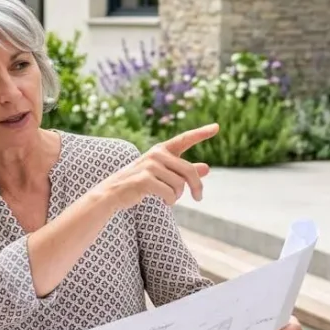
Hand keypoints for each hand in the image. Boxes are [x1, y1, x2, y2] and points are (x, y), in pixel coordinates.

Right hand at [98, 124, 218, 210]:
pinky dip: (170, 201)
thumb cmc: (139, 183)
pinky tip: (164, 202)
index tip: (217, 127)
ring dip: (177, 196)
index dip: (201, 133)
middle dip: (197, 186)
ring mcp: (149, 166)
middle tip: (199, 197)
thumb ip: (184, 171)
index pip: (184, 139)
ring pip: (179, 185)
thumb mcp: (163, 175)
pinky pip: (169, 193)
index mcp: (161, 150)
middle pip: (188, 170)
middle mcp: (156, 154)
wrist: (113, 192)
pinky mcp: (144, 179)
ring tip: (169, 198)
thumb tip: (207, 168)